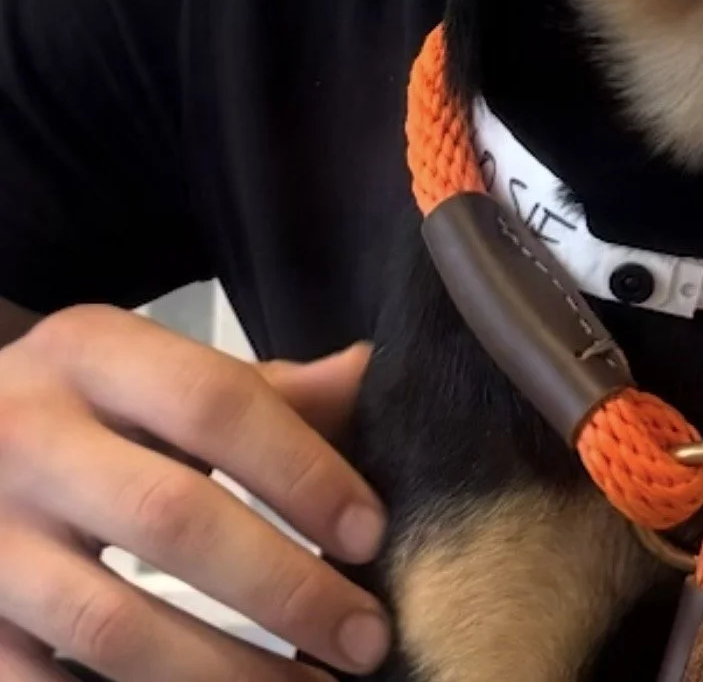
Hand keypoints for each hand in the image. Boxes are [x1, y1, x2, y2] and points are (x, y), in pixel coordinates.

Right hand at [0, 305, 391, 677]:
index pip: (213, 402)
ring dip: (224, 674)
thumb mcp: (143, 369)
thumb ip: (254, 387)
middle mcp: (30, 437)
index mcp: (89, 353)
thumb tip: (365, 375)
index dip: (301, 469)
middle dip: (284, 588)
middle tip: (364, 639)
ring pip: (113, 625)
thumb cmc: (71, 410)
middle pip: (173, 519)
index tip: (369, 534)